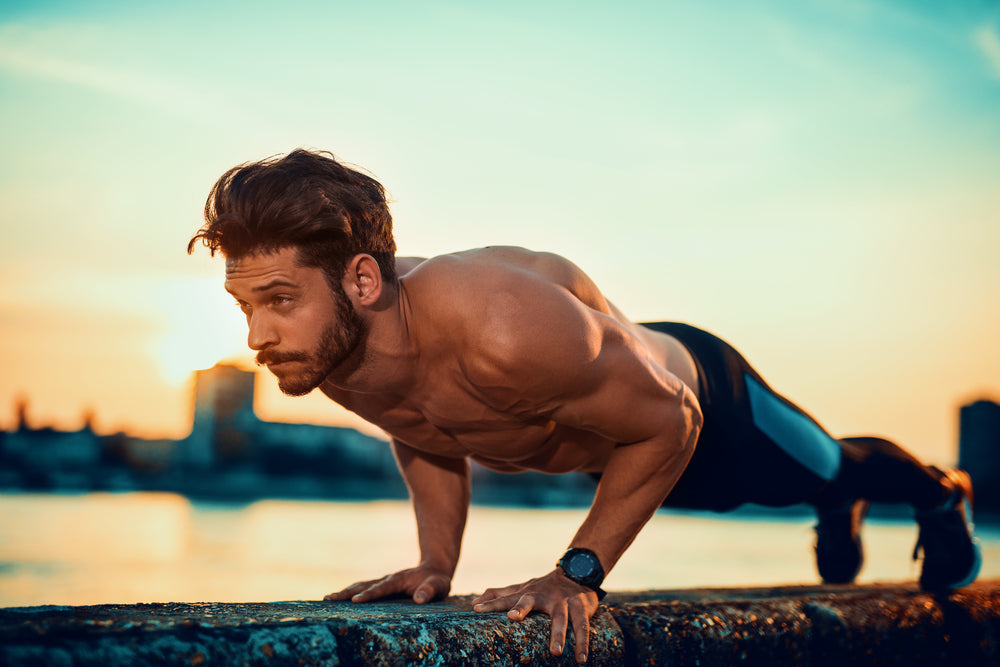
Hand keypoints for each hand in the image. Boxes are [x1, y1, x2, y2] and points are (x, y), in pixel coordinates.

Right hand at [323, 565, 451, 604]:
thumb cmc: (437, 581)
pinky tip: (340, 600)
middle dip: (347, 592)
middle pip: (364, 585)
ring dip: (345, 592)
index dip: (369, 594)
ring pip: (361, 586)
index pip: (381, 588)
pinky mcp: (382, 588)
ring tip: (327, 598)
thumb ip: (430, 591)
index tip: (355, 601)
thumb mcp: (439, 585)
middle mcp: (388, 580)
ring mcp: (383, 583)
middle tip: (329, 598)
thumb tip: (418, 599)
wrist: (434, 571)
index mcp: (399, 580)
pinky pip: (364, 589)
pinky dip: (351, 593)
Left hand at [471, 569, 599, 663]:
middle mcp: (543, 596)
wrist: (577, 573)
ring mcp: (562, 602)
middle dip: (521, 608)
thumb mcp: (522, 589)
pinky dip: (583, 643)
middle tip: (513, 617)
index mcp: (527, 593)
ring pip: (560, 618)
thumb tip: (474, 602)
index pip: (506, 598)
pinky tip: (581, 659)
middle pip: (530, 601)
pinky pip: (582, 626)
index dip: (491, 603)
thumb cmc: (544, 587)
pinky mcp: (580, 607)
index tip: (476, 609)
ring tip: (555, 652)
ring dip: (558, 635)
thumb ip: (500, 595)